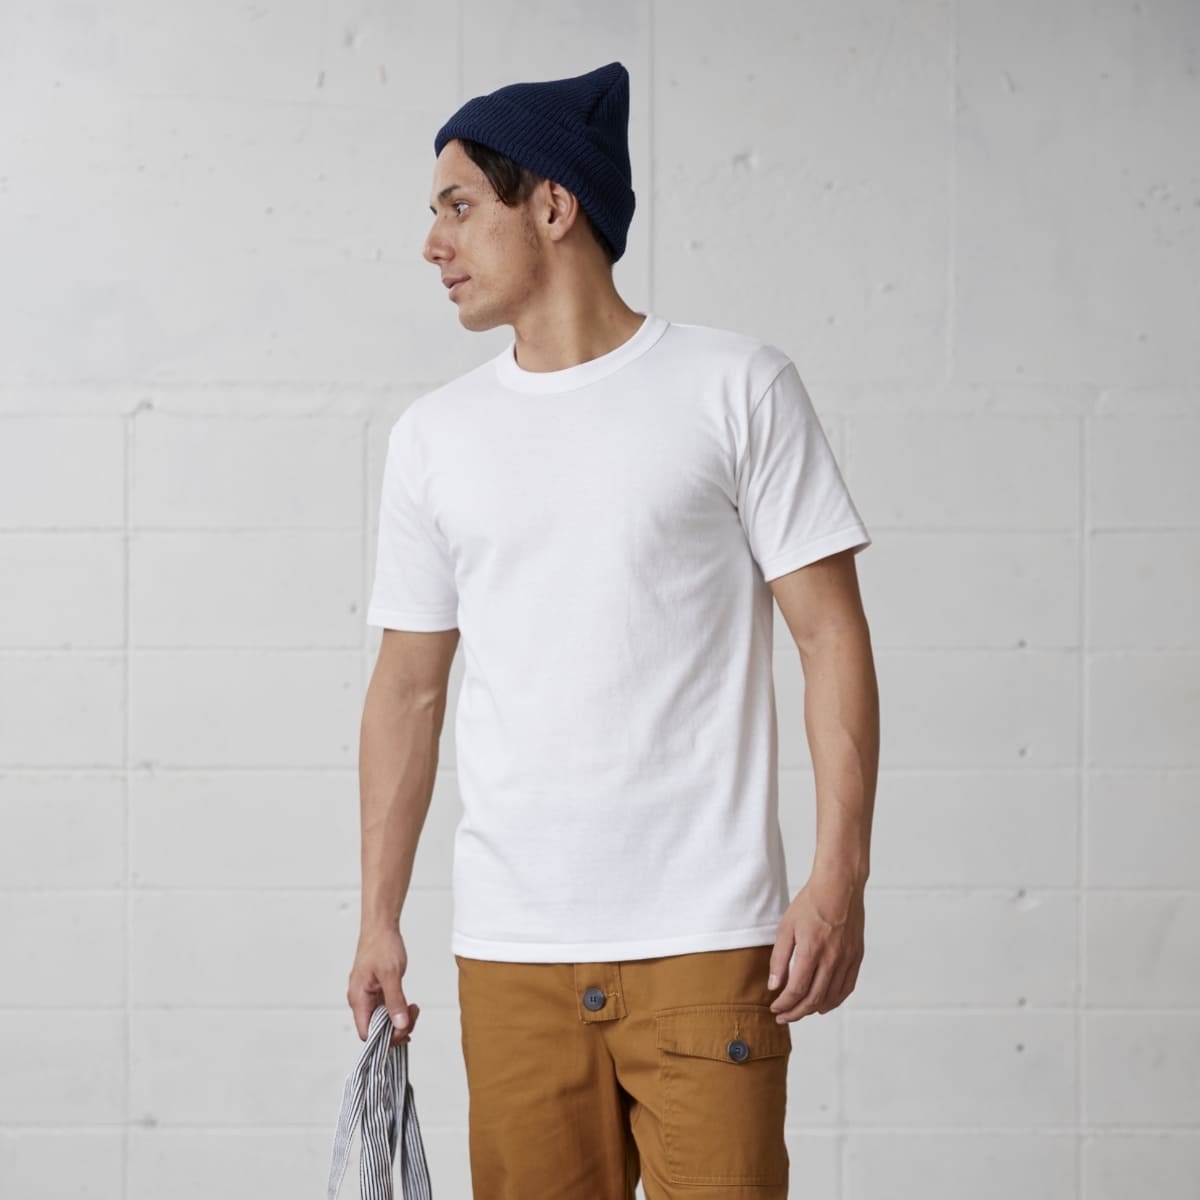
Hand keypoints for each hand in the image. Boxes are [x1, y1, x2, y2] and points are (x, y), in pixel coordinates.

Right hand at [347, 925, 421, 1048]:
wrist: (381, 926)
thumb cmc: (381, 945)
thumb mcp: (391, 975)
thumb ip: (395, 1002)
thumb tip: (400, 1025)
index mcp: (358, 999)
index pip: (367, 1033)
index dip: (385, 1037)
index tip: (403, 1029)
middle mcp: (361, 1000)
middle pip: (377, 1030)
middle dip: (397, 1028)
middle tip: (412, 1015)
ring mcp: (369, 996)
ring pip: (384, 1020)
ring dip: (401, 1019)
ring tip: (414, 1008)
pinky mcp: (377, 991)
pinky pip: (387, 1009)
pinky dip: (399, 1010)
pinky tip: (410, 1006)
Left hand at [767, 872, 864, 1022]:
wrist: (840, 886)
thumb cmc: (810, 903)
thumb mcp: (786, 927)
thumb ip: (779, 958)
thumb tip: (774, 985)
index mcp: (812, 951)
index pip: (796, 990)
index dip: (784, 1004)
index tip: (775, 1008)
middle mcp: (832, 959)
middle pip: (814, 999)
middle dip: (796, 1012)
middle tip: (784, 1017)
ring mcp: (847, 959)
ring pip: (832, 997)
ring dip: (814, 1009)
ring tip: (800, 1011)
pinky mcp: (857, 957)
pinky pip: (847, 987)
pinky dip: (835, 1000)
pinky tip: (824, 1003)